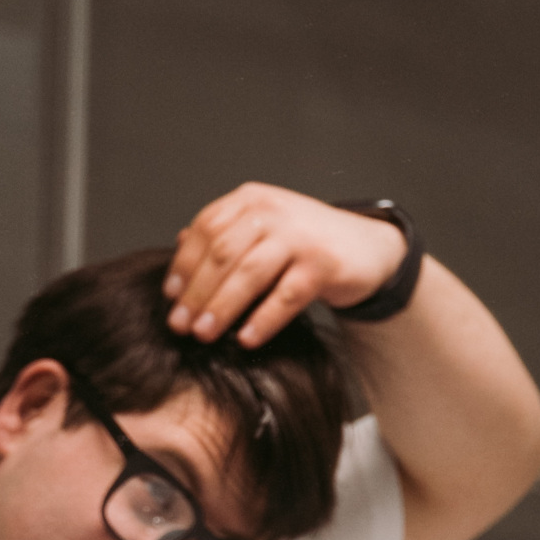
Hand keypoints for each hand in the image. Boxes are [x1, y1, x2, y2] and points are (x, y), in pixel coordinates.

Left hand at [163, 182, 409, 347]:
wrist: (369, 248)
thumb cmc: (308, 242)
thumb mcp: (265, 228)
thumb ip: (226, 233)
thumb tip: (179, 245)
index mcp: (252, 200)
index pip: (207, 229)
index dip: (184, 264)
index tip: (170, 296)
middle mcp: (274, 212)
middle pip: (223, 253)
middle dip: (197, 292)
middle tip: (180, 324)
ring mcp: (300, 236)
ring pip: (250, 274)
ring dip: (222, 307)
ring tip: (205, 334)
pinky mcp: (323, 265)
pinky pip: (286, 297)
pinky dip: (263, 320)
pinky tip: (246, 339)